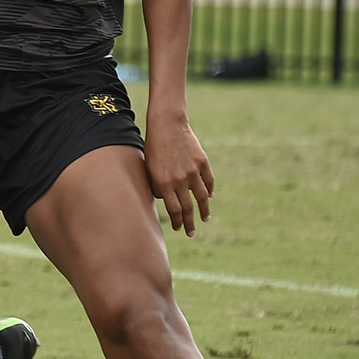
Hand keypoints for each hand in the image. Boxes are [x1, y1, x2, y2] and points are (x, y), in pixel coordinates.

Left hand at [144, 113, 213, 236]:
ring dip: (204, 210)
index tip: (177, 228)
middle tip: (191, 233)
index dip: (176, 221)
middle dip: (189, 223)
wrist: (167, 125)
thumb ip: (156, 186)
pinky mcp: (202, 163)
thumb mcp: (149, 168)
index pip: (173, 210)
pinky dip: (210, 190)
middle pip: (188, 208)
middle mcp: (180, 180)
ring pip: (202, 197)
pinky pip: (208, 181)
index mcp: (164, 183)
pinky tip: (209, 197)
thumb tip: (165, 200)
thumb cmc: (153, 147)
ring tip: (205, 219)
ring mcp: (193, 172)